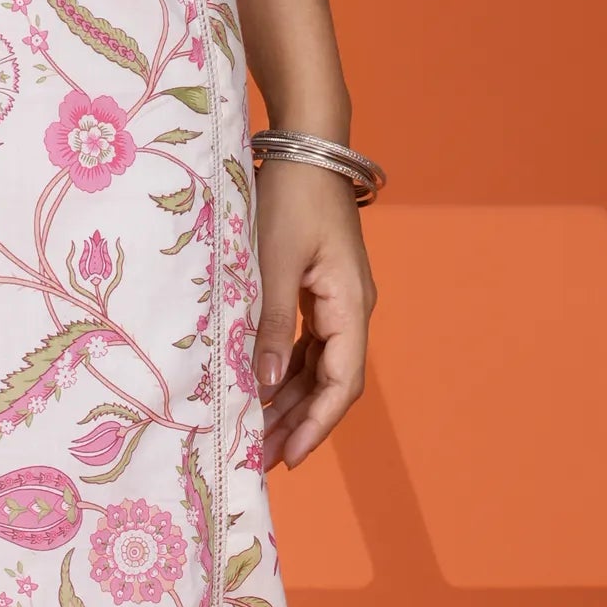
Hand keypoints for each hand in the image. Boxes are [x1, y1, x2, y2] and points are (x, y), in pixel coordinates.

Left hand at [251, 161, 371, 468]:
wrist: (306, 146)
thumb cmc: (291, 197)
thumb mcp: (272, 262)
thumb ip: (268, 324)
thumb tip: (260, 384)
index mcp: (350, 304)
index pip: (341, 382)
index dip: (317, 424)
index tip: (291, 458)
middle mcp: (351, 308)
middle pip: (329, 382)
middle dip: (297, 423)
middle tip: (260, 460)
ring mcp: (335, 300)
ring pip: (315, 367)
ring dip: (288, 402)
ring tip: (255, 437)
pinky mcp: (318, 290)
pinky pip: (305, 345)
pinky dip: (283, 371)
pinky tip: (258, 392)